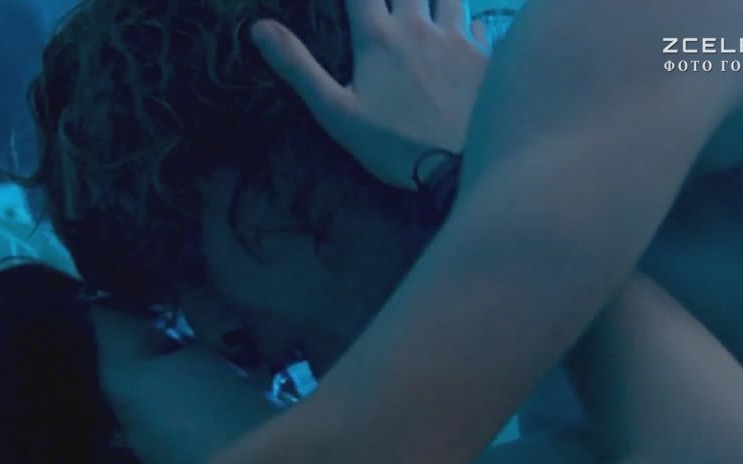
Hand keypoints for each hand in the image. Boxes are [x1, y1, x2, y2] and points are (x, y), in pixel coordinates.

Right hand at [250, 0, 487, 189]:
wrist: (459, 168)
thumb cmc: (391, 144)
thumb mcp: (335, 111)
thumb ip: (298, 67)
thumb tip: (259, 27)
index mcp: (377, 36)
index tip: (349, 4)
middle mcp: (418, 25)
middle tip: (384, 7)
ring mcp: (456, 38)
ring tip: (419, 6)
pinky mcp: (483, 56)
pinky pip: (477, 23)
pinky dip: (464, 22)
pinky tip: (460, 32)